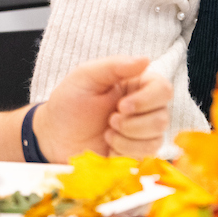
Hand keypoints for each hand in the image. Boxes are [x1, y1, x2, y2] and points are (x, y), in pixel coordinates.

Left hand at [34, 57, 171, 161]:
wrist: (53, 137)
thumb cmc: (68, 104)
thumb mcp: (85, 77)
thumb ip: (114, 66)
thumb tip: (145, 60)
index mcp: (135, 85)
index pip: (163, 89)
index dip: (147, 99)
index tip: (122, 105)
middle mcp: (144, 108)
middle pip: (163, 117)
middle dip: (133, 123)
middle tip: (110, 120)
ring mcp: (141, 133)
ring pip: (156, 139)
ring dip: (127, 138)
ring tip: (107, 132)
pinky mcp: (136, 154)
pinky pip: (145, 156)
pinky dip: (124, 152)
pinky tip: (109, 145)